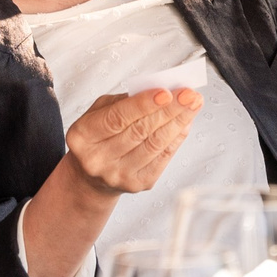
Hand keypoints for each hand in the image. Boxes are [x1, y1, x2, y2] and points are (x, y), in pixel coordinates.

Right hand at [62, 84, 199, 196]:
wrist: (90, 176)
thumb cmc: (97, 135)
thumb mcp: (98, 112)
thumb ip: (124, 101)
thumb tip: (160, 92)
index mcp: (83, 136)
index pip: (117, 118)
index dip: (143, 104)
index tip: (166, 92)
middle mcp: (98, 159)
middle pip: (140, 131)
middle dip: (169, 110)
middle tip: (188, 94)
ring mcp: (118, 175)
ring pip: (155, 145)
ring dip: (178, 122)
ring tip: (193, 105)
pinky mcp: (138, 184)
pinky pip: (163, 158)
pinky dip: (177, 138)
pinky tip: (185, 123)